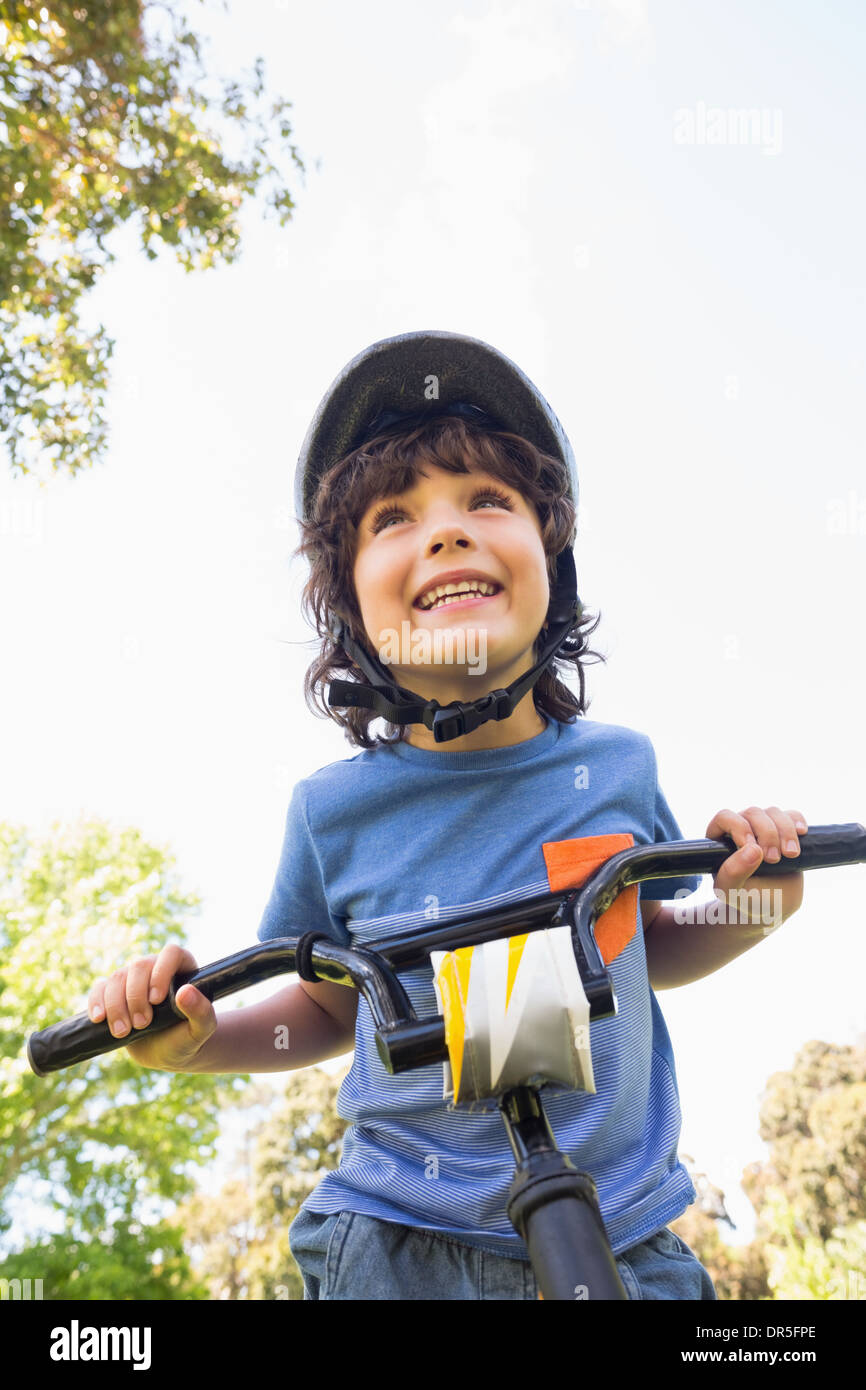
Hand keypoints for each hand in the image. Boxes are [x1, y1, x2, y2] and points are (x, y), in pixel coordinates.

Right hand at [88, 944, 216, 1070]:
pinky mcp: (114, 993)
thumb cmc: (187, 1037)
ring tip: (124, 1032)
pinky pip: (99, 988)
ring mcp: (133, 979)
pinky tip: (100, 1019)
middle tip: (141, 1024)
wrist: (166, 1053)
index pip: (170, 953)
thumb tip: (186, 992)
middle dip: (136, 997)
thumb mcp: (201, 1029)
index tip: (156, 999)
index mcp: (182, 967)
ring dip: (116, 1005)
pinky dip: (96, 1002)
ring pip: (117, 977)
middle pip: (139, 966)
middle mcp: (155, 967)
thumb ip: (201, 1012)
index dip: (161, 971)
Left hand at [706, 805, 807, 925]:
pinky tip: (801, 834)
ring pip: (773, 812)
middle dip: (767, 834)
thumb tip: (752, 849)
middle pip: (753, 813)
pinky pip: (792, 815)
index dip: (739, 826)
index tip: (753, 848)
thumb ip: (733, 873)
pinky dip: (797, 821)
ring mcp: (762, 829)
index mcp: (720, 840)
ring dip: (785, 831)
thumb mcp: (731, 892)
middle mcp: (740, 829)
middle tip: (773, 859)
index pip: (725, 817)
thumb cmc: (745, 899)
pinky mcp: (784, 831)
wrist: (771, 907)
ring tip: (790, 854)